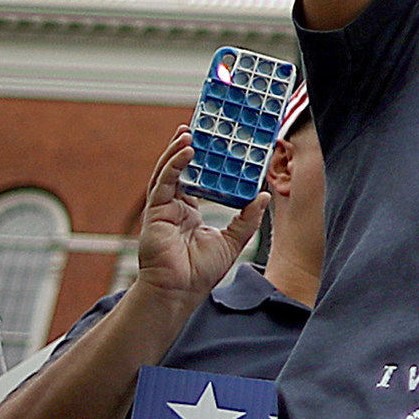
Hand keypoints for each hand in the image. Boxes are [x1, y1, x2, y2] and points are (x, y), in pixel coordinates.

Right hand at [137, 128, 270, 315]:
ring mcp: (162, 208)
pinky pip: (164, 183)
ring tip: (188, 132)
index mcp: (189, 211)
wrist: (180, 291)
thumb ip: (247, 219)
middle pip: (178, 170)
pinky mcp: (155, 212)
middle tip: (195, 127)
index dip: (200, 161)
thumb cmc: (201, 272)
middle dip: (184, 148)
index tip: (210, 142)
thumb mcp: (233, 241)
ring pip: (167, 172)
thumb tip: (263, 196)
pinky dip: (174, 166)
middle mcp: (174, 207)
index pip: (194, 179)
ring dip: (176, 151)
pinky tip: (185, 151)